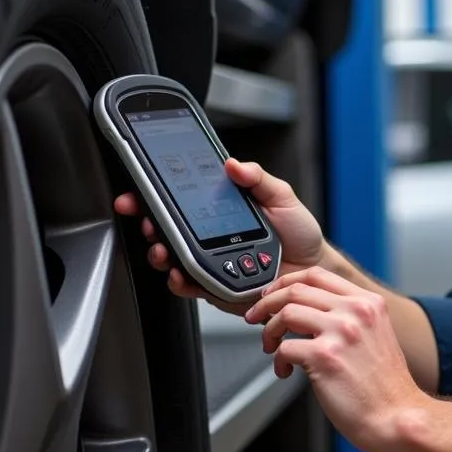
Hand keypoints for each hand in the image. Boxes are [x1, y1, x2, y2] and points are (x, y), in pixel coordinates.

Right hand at [113, 158, 325, 312]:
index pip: (180, 201)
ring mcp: (210, 262)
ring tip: (162, 248)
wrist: (312, 267)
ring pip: (172, 259)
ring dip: (160, 253)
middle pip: (167, 230)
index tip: (140, 189)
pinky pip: (190, 286)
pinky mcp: (215, 286)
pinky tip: (181, 274)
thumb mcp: (281, 197)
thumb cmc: (299, 232)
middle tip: (150, 221)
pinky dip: (181, 281)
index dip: (154, 196)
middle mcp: (209, 237)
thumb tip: (234, 164)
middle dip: (150, 224)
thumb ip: (258, 180)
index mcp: (220, 211)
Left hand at [246, 266, 426, 451]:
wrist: (396, 416)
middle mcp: (355, 311)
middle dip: (267, 303)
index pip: (317, 275)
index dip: (286, 282)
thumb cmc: (384, 385)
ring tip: (272, 347)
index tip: (273, 294)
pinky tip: (285, 372)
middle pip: (296, 290)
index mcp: (368, 302)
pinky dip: (278, 361)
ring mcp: (340, 332)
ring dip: (269, 331)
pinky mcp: (324, 357)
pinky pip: (284, 348)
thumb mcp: (376, 334)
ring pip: (285, 313)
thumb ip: (350, 316)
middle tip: (256, 317)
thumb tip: (309, 311)